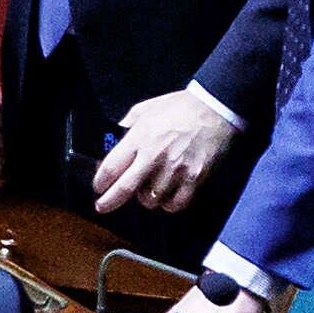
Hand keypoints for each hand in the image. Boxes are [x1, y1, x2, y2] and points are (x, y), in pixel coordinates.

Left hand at [90, 84, 243, 218]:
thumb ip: (127, 126)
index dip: (100, 182)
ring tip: (147, 189)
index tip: (98, 187)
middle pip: (125, 189)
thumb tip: (113, 142)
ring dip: (145, 199)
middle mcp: (154, 156)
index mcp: (140, 138)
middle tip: (103, 206)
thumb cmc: (181, 106)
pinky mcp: (195, 178)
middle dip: (109, 202)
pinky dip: (168, 204)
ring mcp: (175, 169)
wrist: (215, 107)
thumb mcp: (146, 109)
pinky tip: (167, 197)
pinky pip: (176, 203)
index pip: (111, 167)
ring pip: (151, 200)